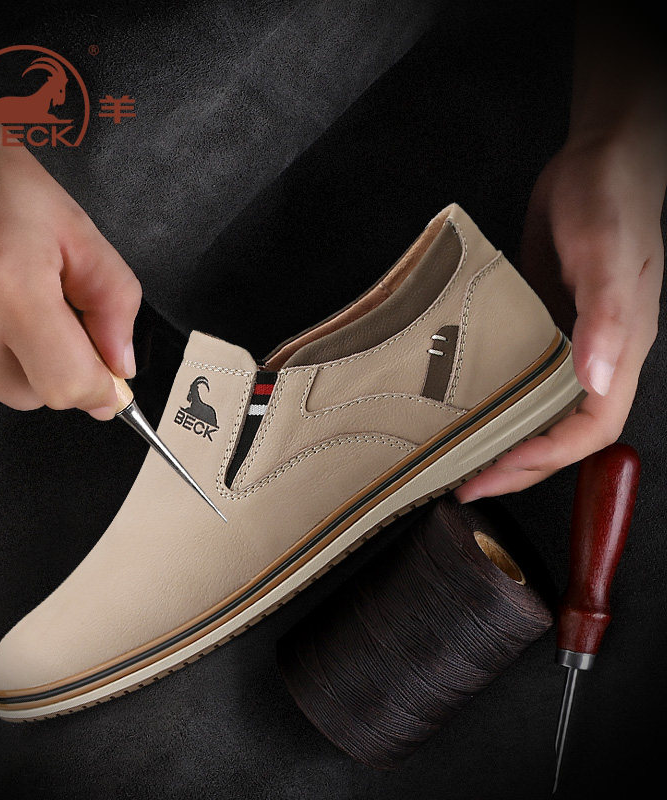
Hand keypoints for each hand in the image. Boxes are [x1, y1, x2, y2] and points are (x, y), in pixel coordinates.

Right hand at [0, 50, 140, 419]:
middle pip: (34, 396)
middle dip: (59, 367)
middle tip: (52, 313)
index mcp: (7, 285)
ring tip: (6, 302)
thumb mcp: (72, 226)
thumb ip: (111, 301)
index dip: (100, 389)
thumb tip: (121, 366)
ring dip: (17, 365)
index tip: (111, 381)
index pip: (67, 385)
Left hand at [455, 134, 663, 501]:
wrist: (597, 159)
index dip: (546, 460)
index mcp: (619, 351)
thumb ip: (607, 319)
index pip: (589, 429)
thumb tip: (599, 383)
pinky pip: (520, 373)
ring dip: (505, 436)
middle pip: (561, 430)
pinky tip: (461, 401)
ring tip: (460, 455)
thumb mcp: (606, 255)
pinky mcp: (540, 322)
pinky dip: (495, 396)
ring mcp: (566, 341)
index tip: (495, 474)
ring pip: (539, 407)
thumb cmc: (610, 200)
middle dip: (518, 463)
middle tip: (466, 480)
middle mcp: (593, 356)